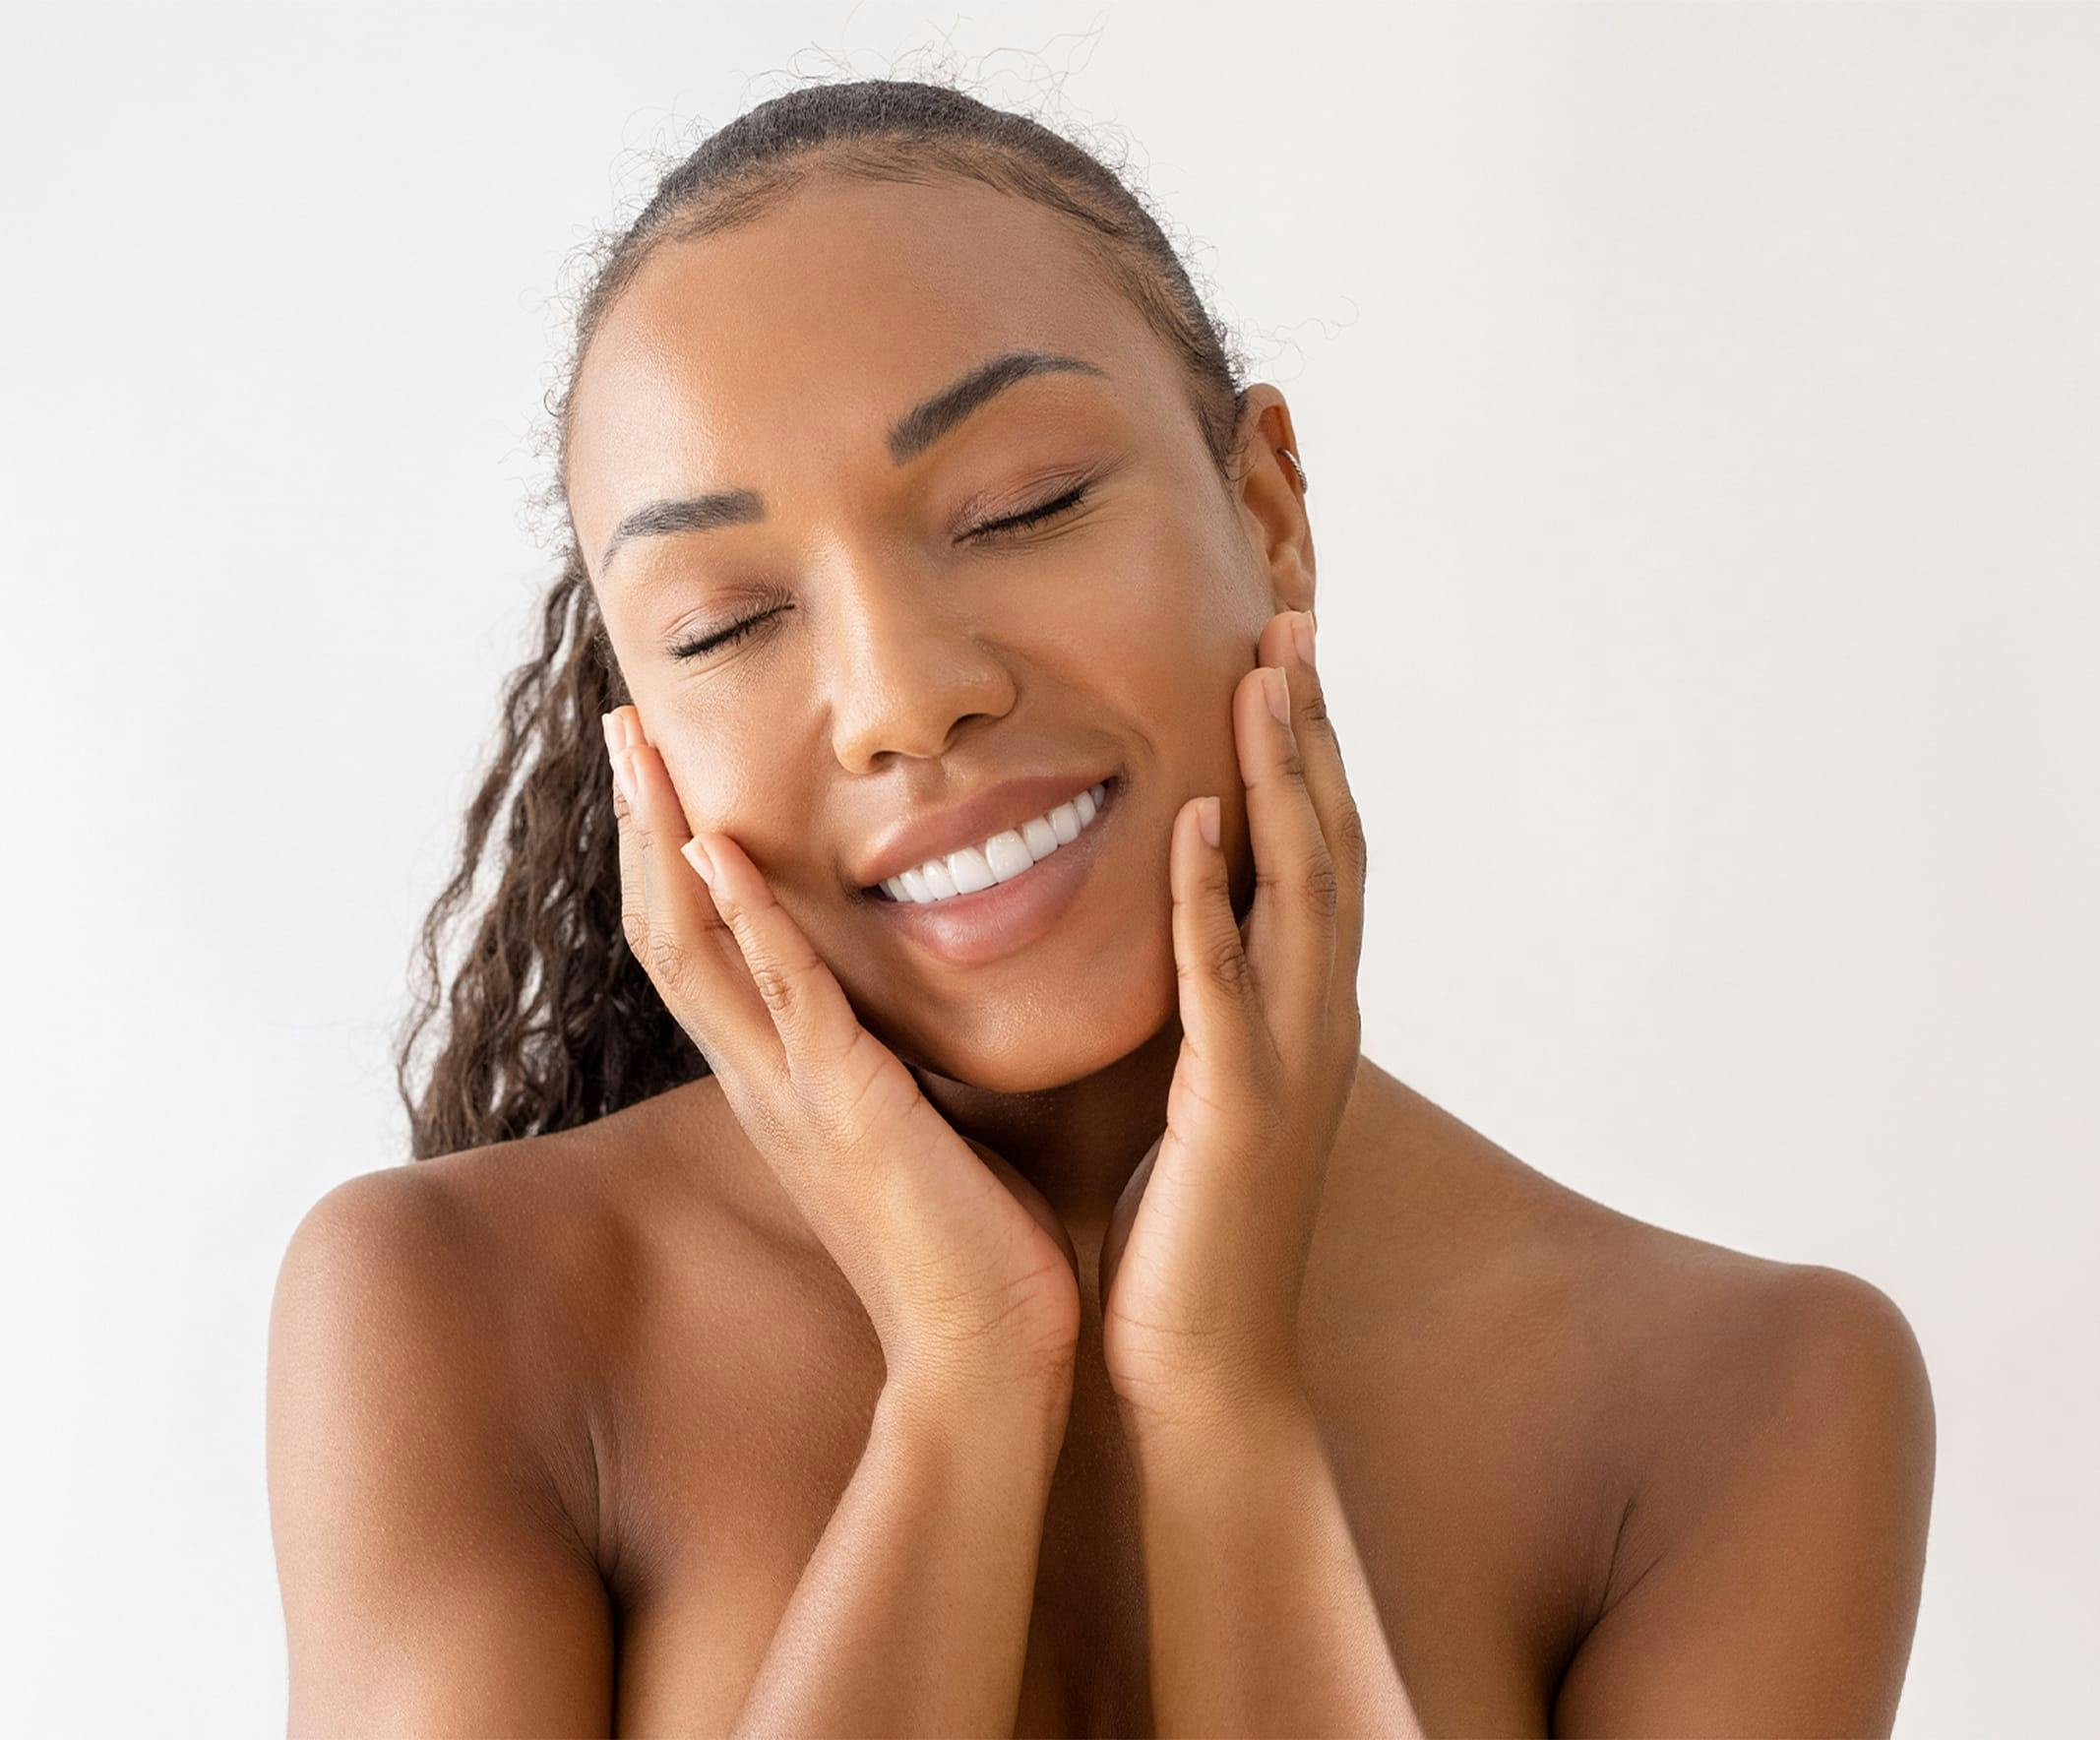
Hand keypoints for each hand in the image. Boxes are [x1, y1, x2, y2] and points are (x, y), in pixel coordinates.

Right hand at [604, 705, 1082, 1402]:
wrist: (987, 1353)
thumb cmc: (971, 1241)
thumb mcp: (921, 1118)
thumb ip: (903, 1050)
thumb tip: (932, 981)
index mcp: (784, 1078)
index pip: (702, 945)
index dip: (671, 853)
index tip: (664, 765)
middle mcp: (764, 1078)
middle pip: (667, 927)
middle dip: (642, 820)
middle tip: (623, 720)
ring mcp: (794, 1091)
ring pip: (696, 946)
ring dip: (665, 839)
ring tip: (640, 746)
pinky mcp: (847, 1106)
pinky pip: (783, 995)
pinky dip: (747, 919)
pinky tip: (719, 849)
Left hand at [1096, 609, 1367, 1434]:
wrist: (1201, 1366)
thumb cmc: (1184, 1229)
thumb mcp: (1201, 1087)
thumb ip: (1202, 1000)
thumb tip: (1174, 920)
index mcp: (1301, 1011)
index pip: (1315, 852)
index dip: (1307, 750)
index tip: (1283, 650)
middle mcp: (1317, 1019)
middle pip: (1330, 841)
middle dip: (1312, 728)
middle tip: (1294, 619)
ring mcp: (1289, 1060)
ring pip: (1301, 889)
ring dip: (1285, 777)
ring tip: (1265, 674)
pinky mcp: (1238, 1107)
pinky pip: (1229, 980)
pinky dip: (1217, 894)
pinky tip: (1200, 816)